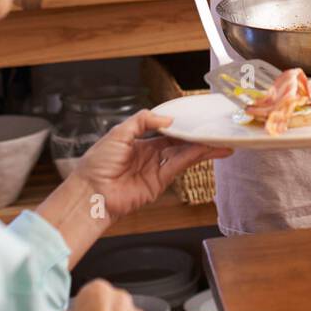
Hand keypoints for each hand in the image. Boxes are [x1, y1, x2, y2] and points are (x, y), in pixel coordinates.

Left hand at [75, 110, 231, 222]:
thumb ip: (142, 121)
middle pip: (178, 143)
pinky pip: (178, 166)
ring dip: (201, 148)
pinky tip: (205, 150)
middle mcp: (149, 156)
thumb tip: (167, 119)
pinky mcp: (159, 183)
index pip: (164, 131)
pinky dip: (193, 157)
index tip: (195, 118)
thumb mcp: (118, 132)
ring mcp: (155, 170)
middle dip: (196, 137)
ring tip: (219, 141)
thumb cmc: (97, 163)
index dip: (179, 125)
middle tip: (214, 130)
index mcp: (138, 142)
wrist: (91, 192)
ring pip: (182, 155)